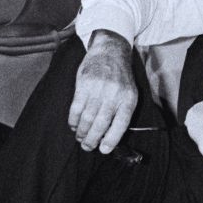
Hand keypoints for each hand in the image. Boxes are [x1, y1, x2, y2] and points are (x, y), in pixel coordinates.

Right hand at [68, 30, 137, 153]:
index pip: (121, 124)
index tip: (103, 150)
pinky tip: (74, 125)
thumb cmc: (120, 78)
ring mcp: (99, 89)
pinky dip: (73, 121)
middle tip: (87, 147)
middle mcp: (114, 95)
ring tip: (80, 137)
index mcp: (129, 99)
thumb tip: (110, 137)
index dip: (112, 139)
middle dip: (92, 139)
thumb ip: (122, 112)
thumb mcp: (129, 93)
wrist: (110, 53)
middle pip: (101, 124)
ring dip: (81, 132)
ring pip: (87, 118)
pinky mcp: (84, 85)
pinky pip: (76, 109)